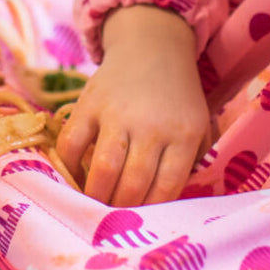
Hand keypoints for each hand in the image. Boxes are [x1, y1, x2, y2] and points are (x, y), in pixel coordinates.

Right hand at [56, 5, 210, 206]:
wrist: (151, 47)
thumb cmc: (177, 96)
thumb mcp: (199, 125)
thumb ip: (194, 161)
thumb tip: (174, 205)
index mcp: (182, 133)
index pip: (167, 188)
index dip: (153, 211)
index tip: (143, 222)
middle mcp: (151, 125)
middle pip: (134, 184)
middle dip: (122, 211)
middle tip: (115, 221)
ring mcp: (117, 113)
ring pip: (104, 169)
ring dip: (97, 196)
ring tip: (95, 206)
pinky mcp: (88, 103)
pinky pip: (72, 144)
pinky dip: (70, 167)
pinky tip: (76, 176)